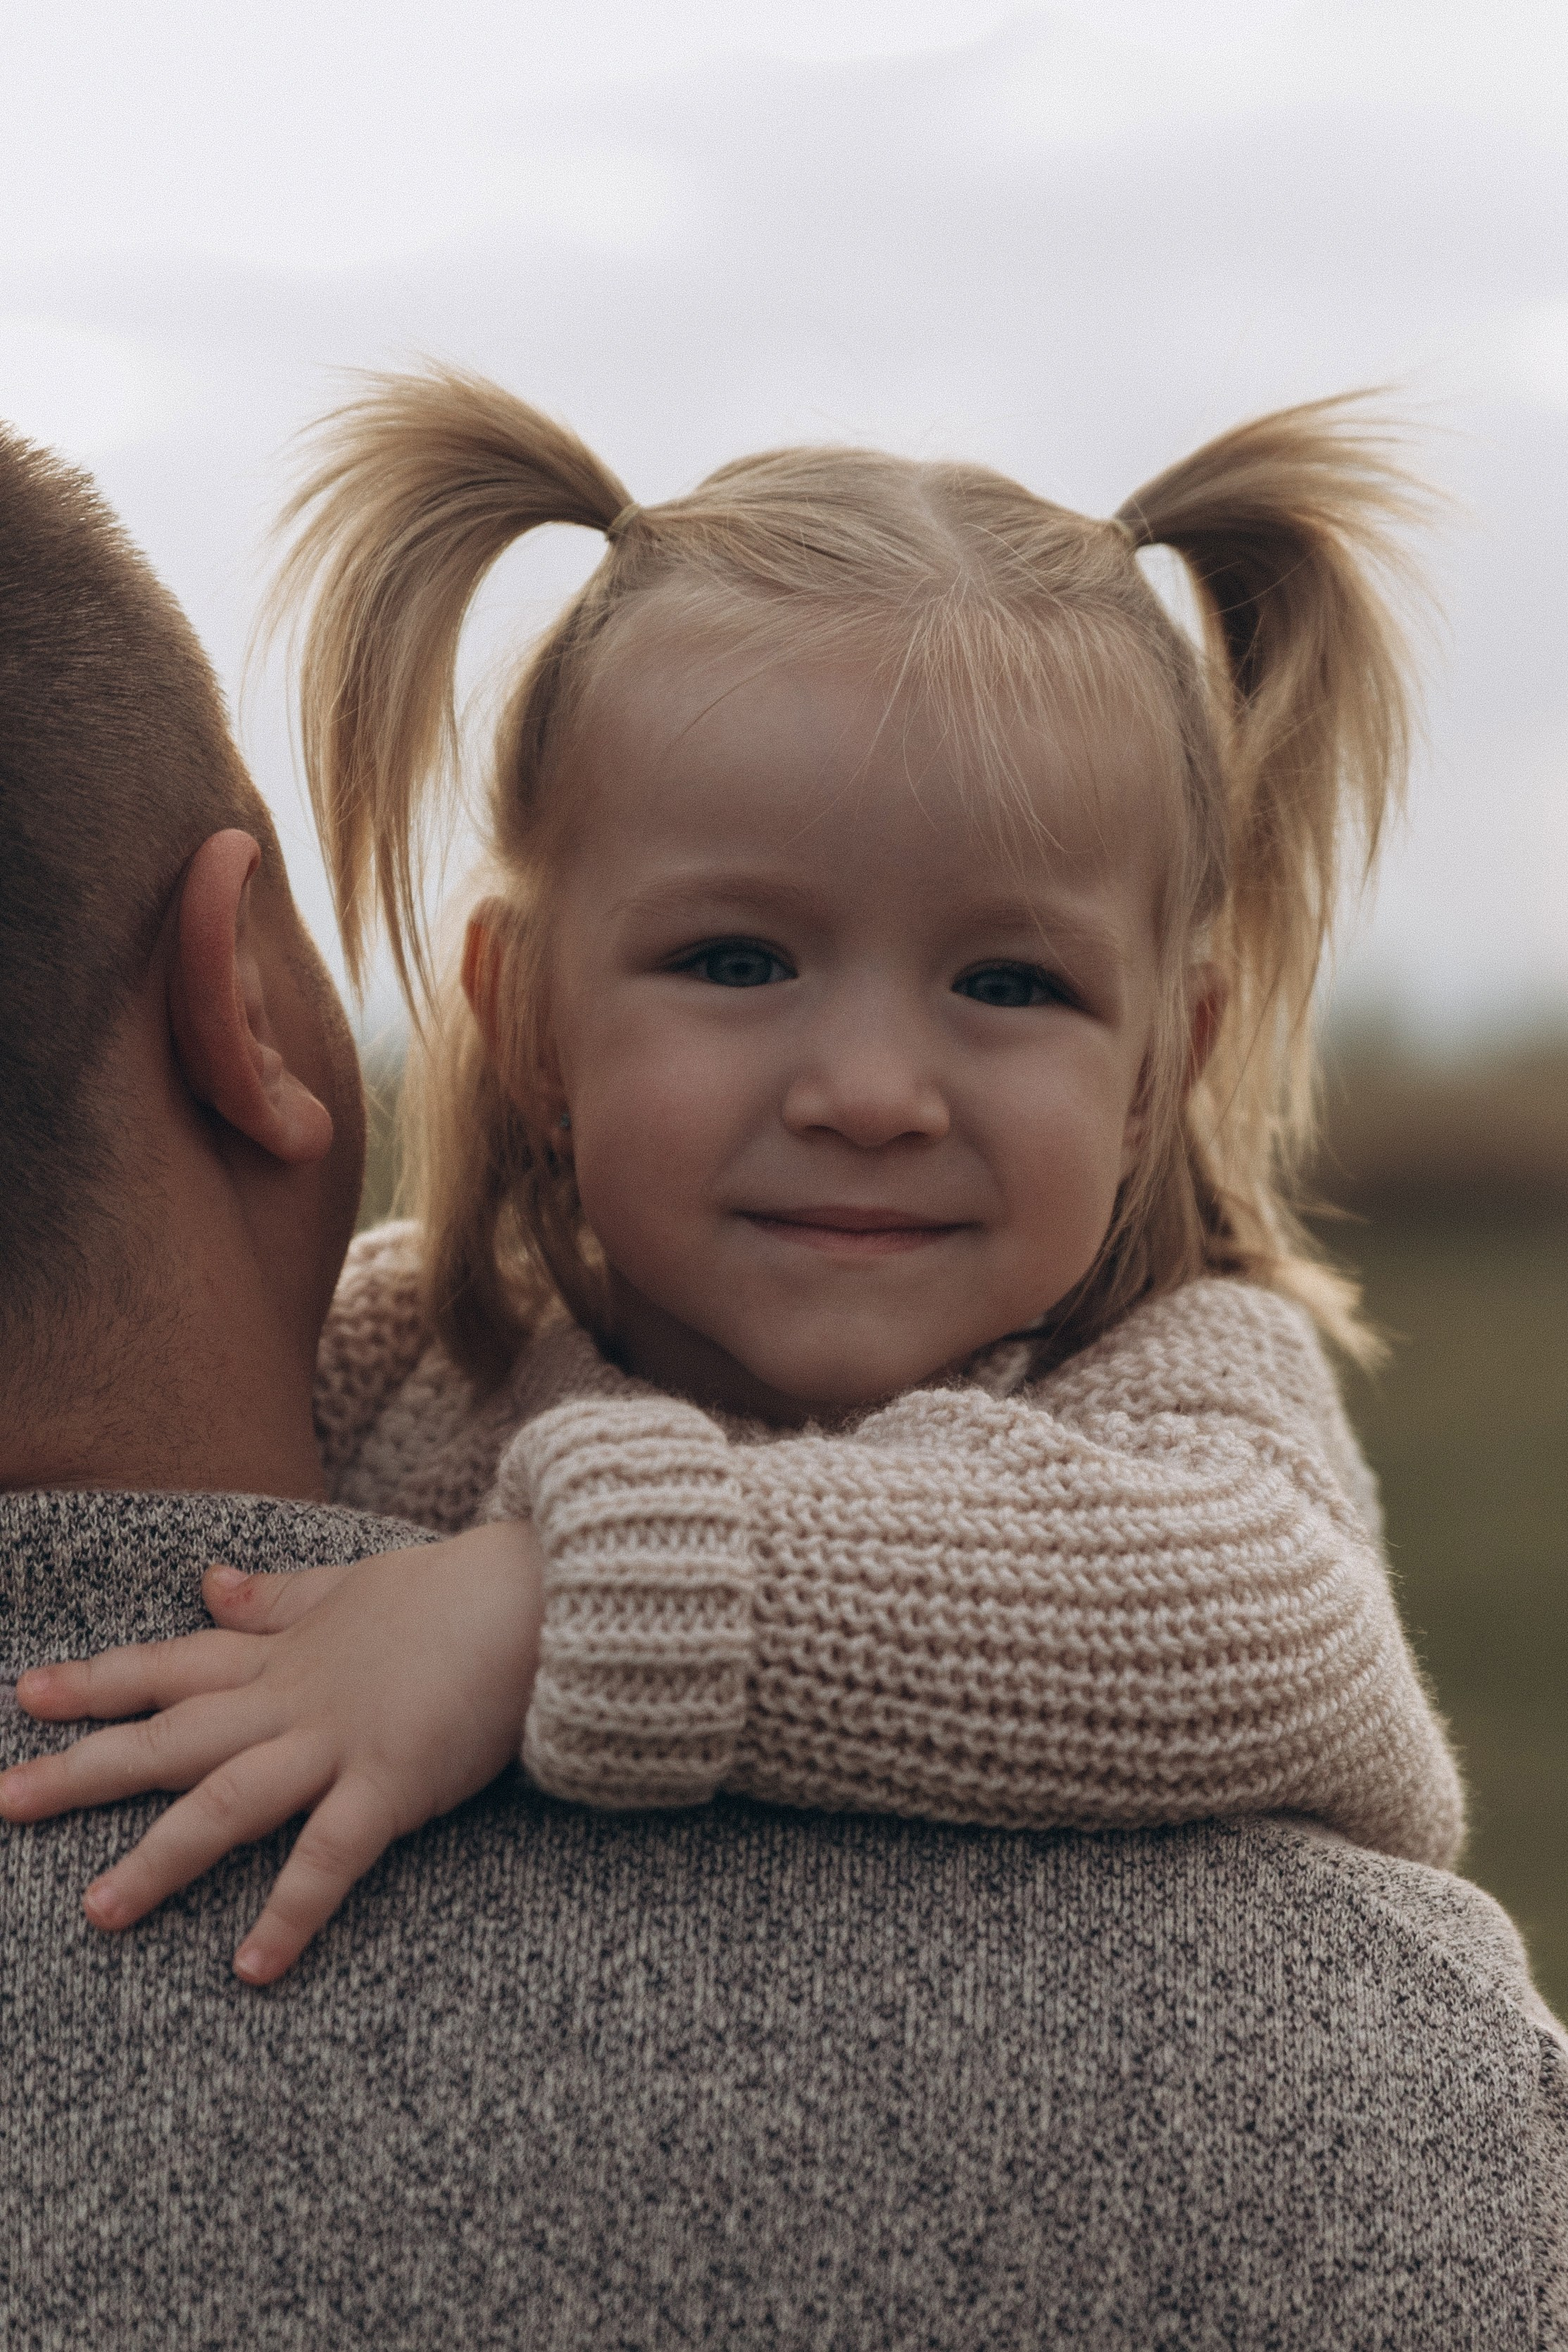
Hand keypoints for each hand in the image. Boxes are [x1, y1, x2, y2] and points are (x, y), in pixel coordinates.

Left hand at [0, 1522, 543, 1983]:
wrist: (540, 1597)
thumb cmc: (454, 1593)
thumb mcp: (352, 1585)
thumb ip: (278, 1597)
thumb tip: (211, 1582)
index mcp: (284, 1654)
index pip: (173, 1664)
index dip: (99, 1681)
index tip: (28, 1694)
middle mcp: (294, 1700)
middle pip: (172, 1738)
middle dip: (84, 1769)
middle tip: (6, 1800)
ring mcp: (339, 1743)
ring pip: (229, 1803)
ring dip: (160, 1859)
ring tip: (97, 1910)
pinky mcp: (393, 1785)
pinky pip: (330, 1857)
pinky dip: (290, 1912)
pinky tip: (252, 1967)